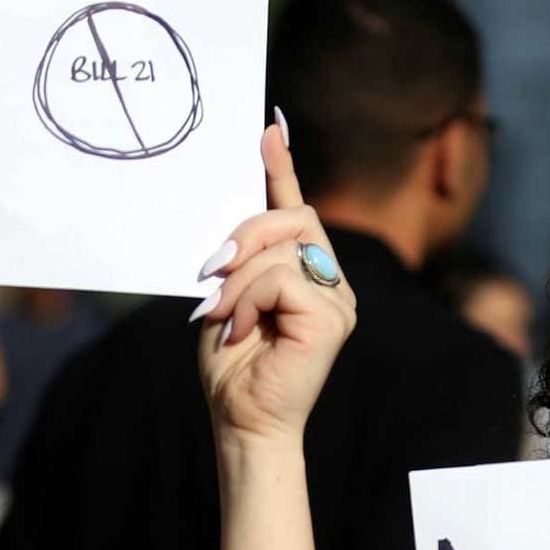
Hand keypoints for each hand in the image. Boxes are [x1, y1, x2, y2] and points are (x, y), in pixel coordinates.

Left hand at [192, 123, 355, 445]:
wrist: (242, 421)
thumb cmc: (231, 366)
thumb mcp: (226, 296)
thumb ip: (238, 260)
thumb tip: (229, 226)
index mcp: (307, 273)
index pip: (295, 209)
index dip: (282, 168)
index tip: (268, 128)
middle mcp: (331, 280)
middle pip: (292, 217)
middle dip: (245, 235)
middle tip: (211, 270)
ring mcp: (338, 298)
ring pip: (283, 248)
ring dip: (238, 279)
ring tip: (223, 315)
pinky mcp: (333, 317)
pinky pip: (282, 277)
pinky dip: (249, 297)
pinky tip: (240, 328)